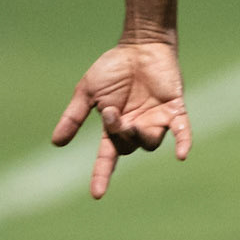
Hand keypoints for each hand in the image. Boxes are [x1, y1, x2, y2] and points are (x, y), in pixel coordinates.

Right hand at [51, 37, 192, 198]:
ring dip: (139, 135)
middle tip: (112, 113)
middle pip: (128, 147)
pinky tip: (181, 154)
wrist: (140, 45)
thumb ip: (74, 116)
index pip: (107, 157)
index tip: (97, 194)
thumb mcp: (87, 91)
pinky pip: (182, 131)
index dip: (102, 174)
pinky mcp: (174, 110)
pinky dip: (183, 142)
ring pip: (150, 143)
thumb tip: (56, 142)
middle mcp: (136, 127)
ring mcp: (156, 120)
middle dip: (118, 134)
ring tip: (132, 120)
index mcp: (114, 126)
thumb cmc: (113, 67)